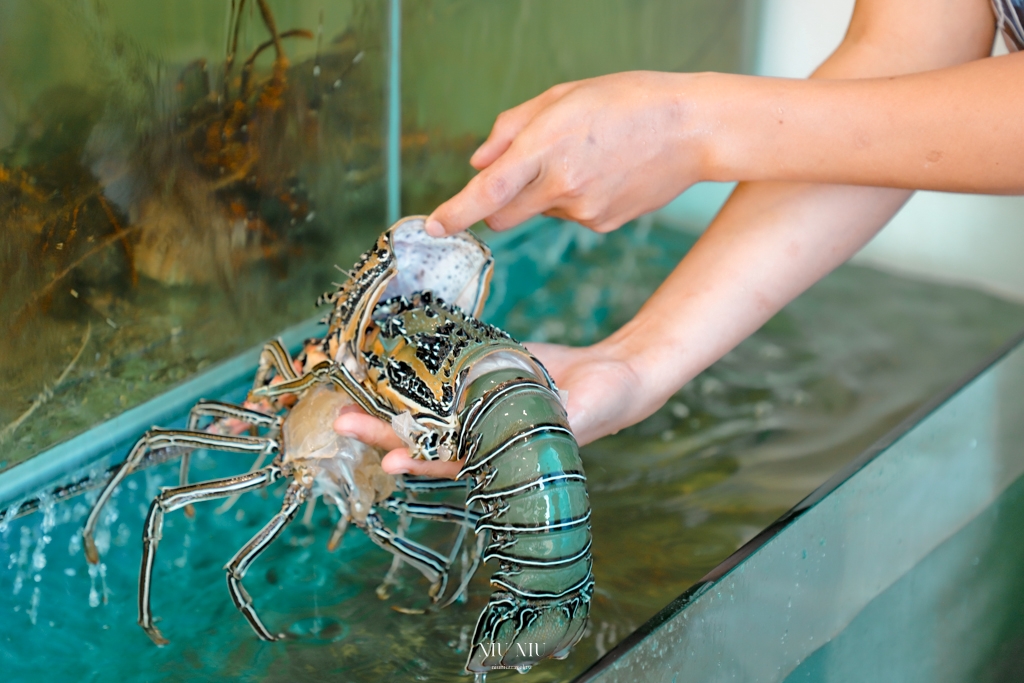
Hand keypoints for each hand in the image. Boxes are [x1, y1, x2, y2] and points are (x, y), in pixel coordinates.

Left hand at [333, 340, 652, 479]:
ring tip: (345, 390)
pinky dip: (410, 368)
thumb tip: (539, 429)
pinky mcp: (477, 371)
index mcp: (499, 450)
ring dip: (383, 400)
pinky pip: (438, 372)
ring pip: (420, 405)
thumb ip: (557, 424)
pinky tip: (379, 358)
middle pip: (421, 435)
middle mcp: (478, 430)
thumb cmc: (603, 403)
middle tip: (343, 420)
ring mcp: (474, 401)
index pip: (452, 461)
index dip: (421, 462)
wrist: (611, 374)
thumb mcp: (581, 415)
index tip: (390, 462)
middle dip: (381, 431)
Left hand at [423, 71, 710, 236]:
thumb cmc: (628, 100)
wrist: (695, 129)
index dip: (456, 212)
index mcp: (547, 146)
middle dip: (496, 205)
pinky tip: (604, 173)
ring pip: (540, 212)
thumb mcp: (563, 95)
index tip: (435, 225)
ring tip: (586, 157)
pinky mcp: (602, 226)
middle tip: (518, 176)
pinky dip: (574, 199)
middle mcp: (562, 185)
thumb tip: (478, 162)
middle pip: (503, 216)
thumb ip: (511, 127)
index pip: (488, 190)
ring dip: (545, 192)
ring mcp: (584, 211)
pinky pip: (570, 217)